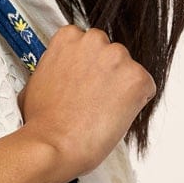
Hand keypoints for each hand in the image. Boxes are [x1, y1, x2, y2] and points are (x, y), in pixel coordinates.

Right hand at [17, 25, 155, 178]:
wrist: (53, 145)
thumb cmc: (41, 122)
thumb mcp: (38, 79)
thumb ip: (57, 65)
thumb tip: (64, 71)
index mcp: (69, 37)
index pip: (88, 42)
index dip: (86, 66)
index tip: (82, 82)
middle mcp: (95, 40)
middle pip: (110, 53)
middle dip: (106, 74)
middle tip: (93, 100)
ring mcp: (118, 57)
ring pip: (129, 70)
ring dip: (121, 88)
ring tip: (102, 111)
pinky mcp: (137, 78)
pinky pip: (145, 88)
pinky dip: (136, 103)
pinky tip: (115, 116)